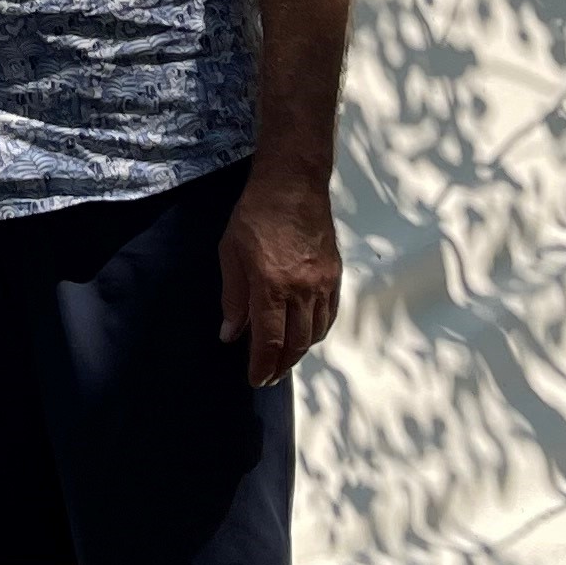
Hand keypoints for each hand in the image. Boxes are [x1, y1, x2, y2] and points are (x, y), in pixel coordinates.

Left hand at [218, 167, 339, 387]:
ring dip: (299, 351)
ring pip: (316, 333)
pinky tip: (305, 334)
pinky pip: (329, 315)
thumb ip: (232, 298)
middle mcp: (302, 290)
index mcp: (272, 285)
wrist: (293, 185)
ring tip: (284, 358)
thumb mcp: (230, 254)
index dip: (263, 366)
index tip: (256, 379)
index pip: (270, 341)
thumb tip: (230, 335)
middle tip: (268, 376)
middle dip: (281, 365)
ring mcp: (323, 283)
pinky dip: (317, 332)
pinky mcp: (335, 275)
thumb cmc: (255, 215)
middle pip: (296, 343)